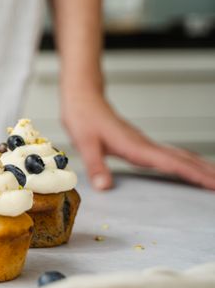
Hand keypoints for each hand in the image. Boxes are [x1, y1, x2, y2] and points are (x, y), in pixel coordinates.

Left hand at [62, 93, 214, 190]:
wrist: (83, 100)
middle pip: (184, 160)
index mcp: (136, 147)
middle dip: (207, 173)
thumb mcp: (85, 143)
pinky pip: (170, 155)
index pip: (173, 164)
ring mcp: (145, 144)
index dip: (195, 175)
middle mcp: (145, 145)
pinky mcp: (141, 144)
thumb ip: (96, 166)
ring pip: (180, 156)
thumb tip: (104, 187)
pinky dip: (186, 162)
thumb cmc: (83, 118)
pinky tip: (190, 167)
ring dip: (200, 167)